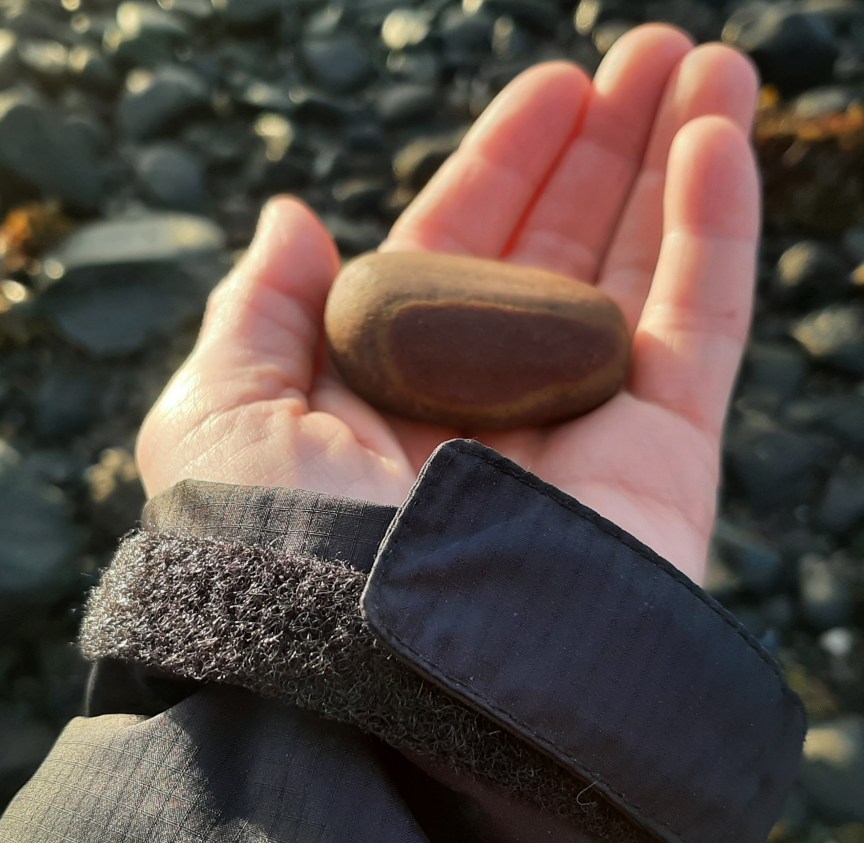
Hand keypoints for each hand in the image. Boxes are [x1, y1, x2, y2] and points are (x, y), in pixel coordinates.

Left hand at [136, 24, 760, 583]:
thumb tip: (295, 216)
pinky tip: (720, 137)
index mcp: (389, 391)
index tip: (549, 87)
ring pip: (639, 278)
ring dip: (676, 165)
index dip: (503, 166)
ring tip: (712, 64)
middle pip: (558, 253)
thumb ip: (259, 312)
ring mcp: (577, 435)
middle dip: (604, 150)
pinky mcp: (657, 467)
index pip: (459, 253)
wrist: (356, 683)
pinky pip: (700, 331)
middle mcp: (484, 409)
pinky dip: (715, 233)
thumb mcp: (219, 412)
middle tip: (646, 52)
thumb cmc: (262, 550)